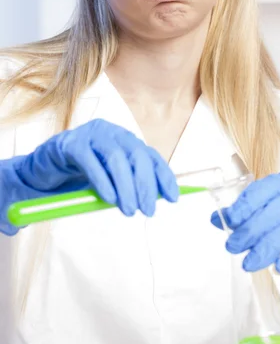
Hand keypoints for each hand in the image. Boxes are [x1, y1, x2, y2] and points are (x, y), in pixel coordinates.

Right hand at [0, 118, 177, 235]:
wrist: (42, 172)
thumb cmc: (80, 178)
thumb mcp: (110, 183)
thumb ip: (128, 186)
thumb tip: (153, 201)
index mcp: (125, 141)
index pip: (150, 156)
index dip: (163, 176)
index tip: (173, 198)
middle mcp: (112, 133)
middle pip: (136, 155)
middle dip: (146, 184)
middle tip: (148, 210)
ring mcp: (90, 135)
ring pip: (116, 157)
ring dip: (126, 186)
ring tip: (129, 210)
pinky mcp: (70, 143)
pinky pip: (90, 160)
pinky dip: (102, 180)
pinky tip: (109, 198)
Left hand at [211, 172, 279, 297]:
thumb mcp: (271, 216)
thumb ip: (245, 216)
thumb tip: (216, 219)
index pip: (262, 190)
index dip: (244, 205)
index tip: (229, 222)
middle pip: (275, 211)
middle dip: (251, 231)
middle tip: (233, 247)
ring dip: (268, 248)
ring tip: (250, 263)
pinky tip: (279, 267)